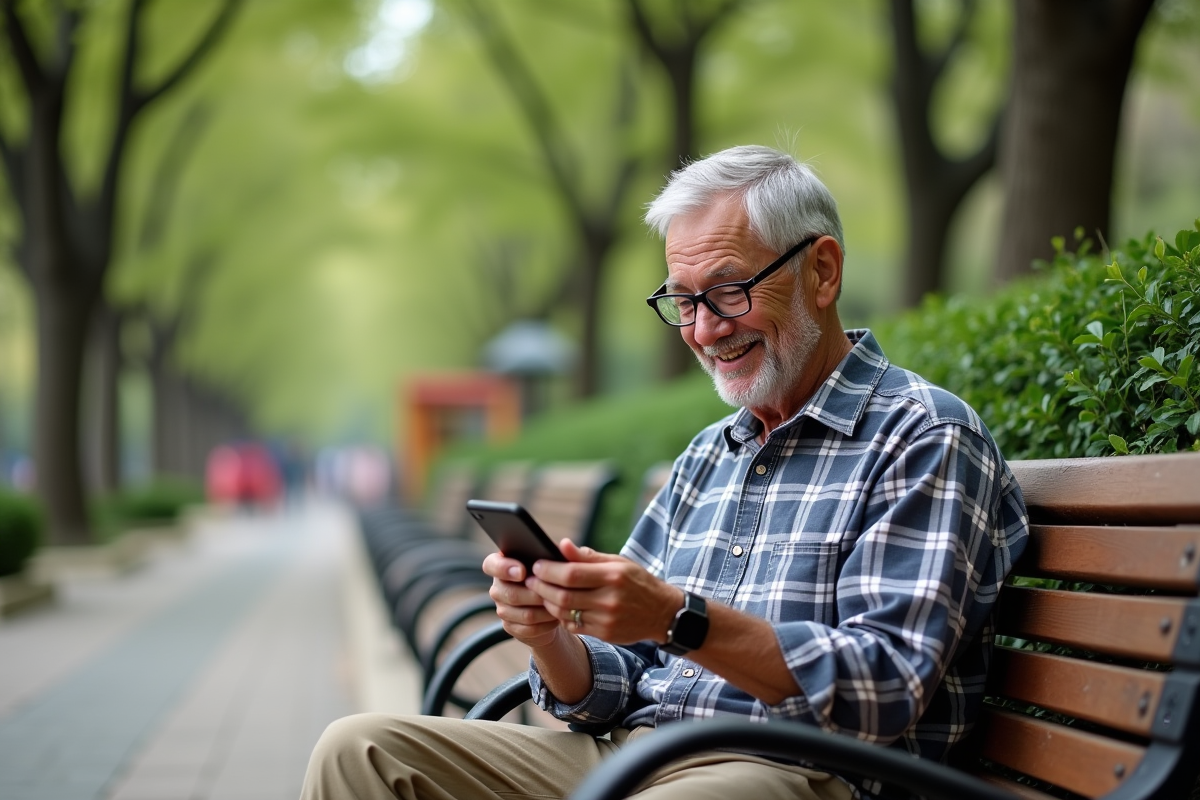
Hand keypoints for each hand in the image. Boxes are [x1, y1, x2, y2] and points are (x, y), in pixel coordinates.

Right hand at [482, 551, 564, 648]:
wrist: (553, 606)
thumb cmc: (555, 577)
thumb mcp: (558, 563)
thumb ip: (559, 553)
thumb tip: (565, 546)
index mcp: (503, 564)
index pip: (491, 564)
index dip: (504, 568)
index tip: (522, 571)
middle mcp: (498, 586)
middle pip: (510, 593)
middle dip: (535, 594)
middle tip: (553, 592)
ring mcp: (502, 608)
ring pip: (523, 613)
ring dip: (545, 611)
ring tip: (561, 606)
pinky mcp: (510, 626)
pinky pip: (528, 629)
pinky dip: (546, 624)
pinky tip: (556, 618)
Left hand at [526, 541, 681, 644]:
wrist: (663, 613)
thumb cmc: (637, 582)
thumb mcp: (619, 563)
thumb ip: (588, 556)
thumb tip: (561, 545)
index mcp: (613, 576)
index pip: (571, 573)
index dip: (549, 570)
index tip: (536, 565)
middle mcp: (610, 599)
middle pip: (564, 595)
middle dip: (541, 587)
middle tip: (530, 579)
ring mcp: (607, 619)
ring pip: (565, 613)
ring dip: (548, 602)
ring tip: (540, 592)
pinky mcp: (605, 634)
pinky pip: (574, 626)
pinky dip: (561, 616)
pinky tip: (558, 607)